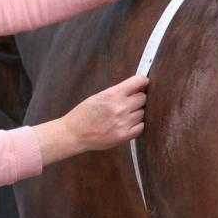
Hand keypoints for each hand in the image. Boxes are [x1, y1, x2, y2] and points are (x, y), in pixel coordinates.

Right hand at [32, 75, 147, 163]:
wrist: (74, 133)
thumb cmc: (84, 114)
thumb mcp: (99, 96)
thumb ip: (118, 92)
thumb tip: (137, 88)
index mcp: (112, 94)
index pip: (138, 82)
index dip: (142, 81)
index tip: (143, 83)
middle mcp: (120, 108)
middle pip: (143, 98)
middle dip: (138, 98)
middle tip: (130, 102)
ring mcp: (123, 123)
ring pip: (142, 113)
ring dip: (137, 112)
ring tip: (125, 115)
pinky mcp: (124, 136)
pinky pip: (141, 127)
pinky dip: (137, 125)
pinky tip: (128, 124)